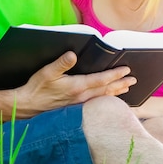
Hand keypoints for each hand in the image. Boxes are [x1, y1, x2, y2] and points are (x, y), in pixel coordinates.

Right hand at [15, 51, 136, 116]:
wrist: (29, 106)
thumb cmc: (37, 88)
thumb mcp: (47, 72)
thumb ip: (61, 63)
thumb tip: (73, 55)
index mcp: (77, 87)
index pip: (100, 80)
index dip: (114, 74)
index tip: (126, 70)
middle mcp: (81, 97)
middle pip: (106, 90)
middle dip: (120, 83)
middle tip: (133, 80)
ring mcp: (79, 104)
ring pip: (102, 97)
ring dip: (115, 92)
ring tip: (126, 89)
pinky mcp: (76, 108)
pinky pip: (96, 103)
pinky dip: (105, 99)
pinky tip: (107, 98)